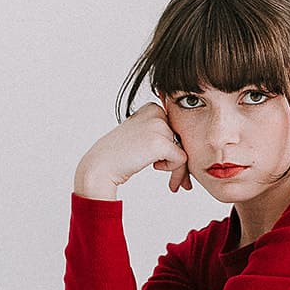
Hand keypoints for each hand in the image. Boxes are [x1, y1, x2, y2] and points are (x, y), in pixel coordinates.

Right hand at [75, 101, 191, 194]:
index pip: (178, 130)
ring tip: (171, 181)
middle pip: (183, 140)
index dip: (176, 149)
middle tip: (181, 182)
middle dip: (182, 163)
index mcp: (153, 107)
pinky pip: (181, 159)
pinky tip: (154, 167)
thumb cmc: (120, 155)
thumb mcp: (142, 135)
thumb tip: (188, 146)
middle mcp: (157, 112)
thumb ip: (162, 134)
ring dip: (178, 170)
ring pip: (185, 150)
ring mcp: (158, 125)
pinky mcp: (160, 142)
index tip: (171, 164)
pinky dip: (172, 169)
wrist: (101, 165)